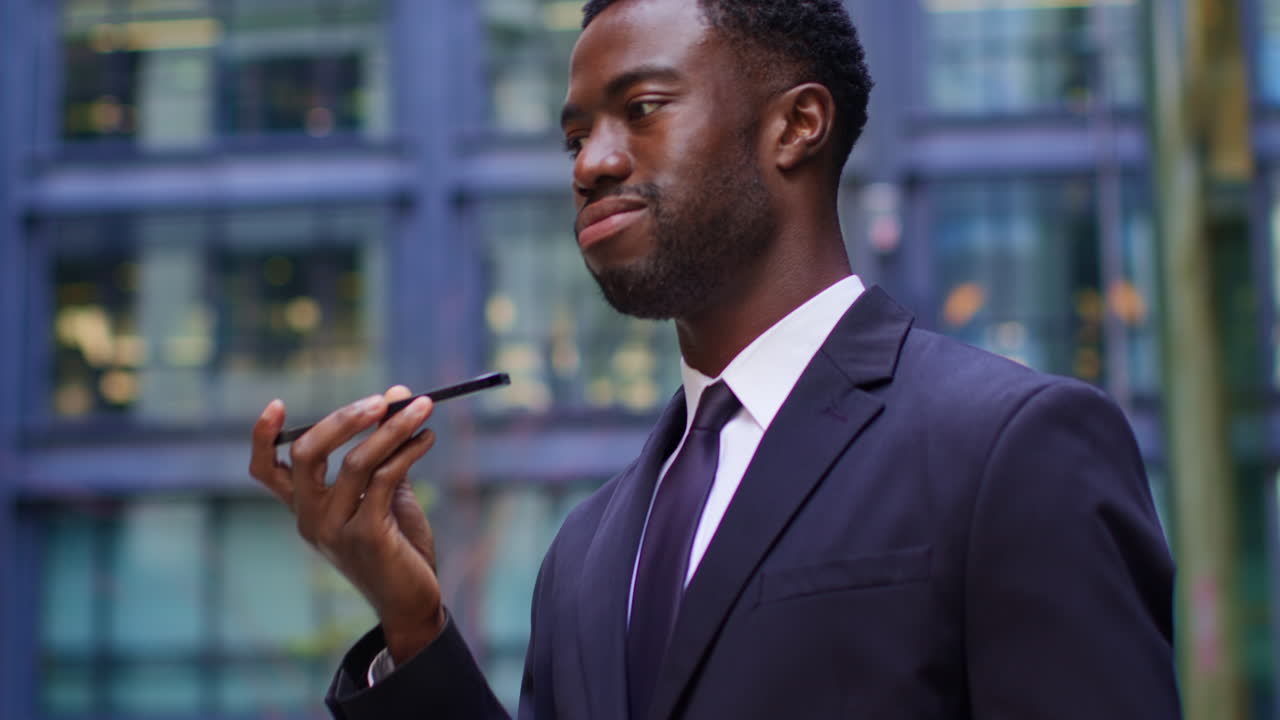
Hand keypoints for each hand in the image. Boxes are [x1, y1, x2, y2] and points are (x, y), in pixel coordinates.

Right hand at [249, 385, 445, 663]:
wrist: (412, 601)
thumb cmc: (396, 546)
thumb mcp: (385, 492)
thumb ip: (386, 446)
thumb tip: (398, 393)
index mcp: (305, 508)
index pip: (265, 471)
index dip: (262, 437)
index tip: (276, 404)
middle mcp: (310, 518)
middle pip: (306, 453)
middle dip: (344, 418)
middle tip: (383, 400)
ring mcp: (335, 529)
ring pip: (354, 462)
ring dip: (393, 428)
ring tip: (424, 406)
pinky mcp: (366, 536)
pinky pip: (384, 479)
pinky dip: (408, 451)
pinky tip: (428, 438)